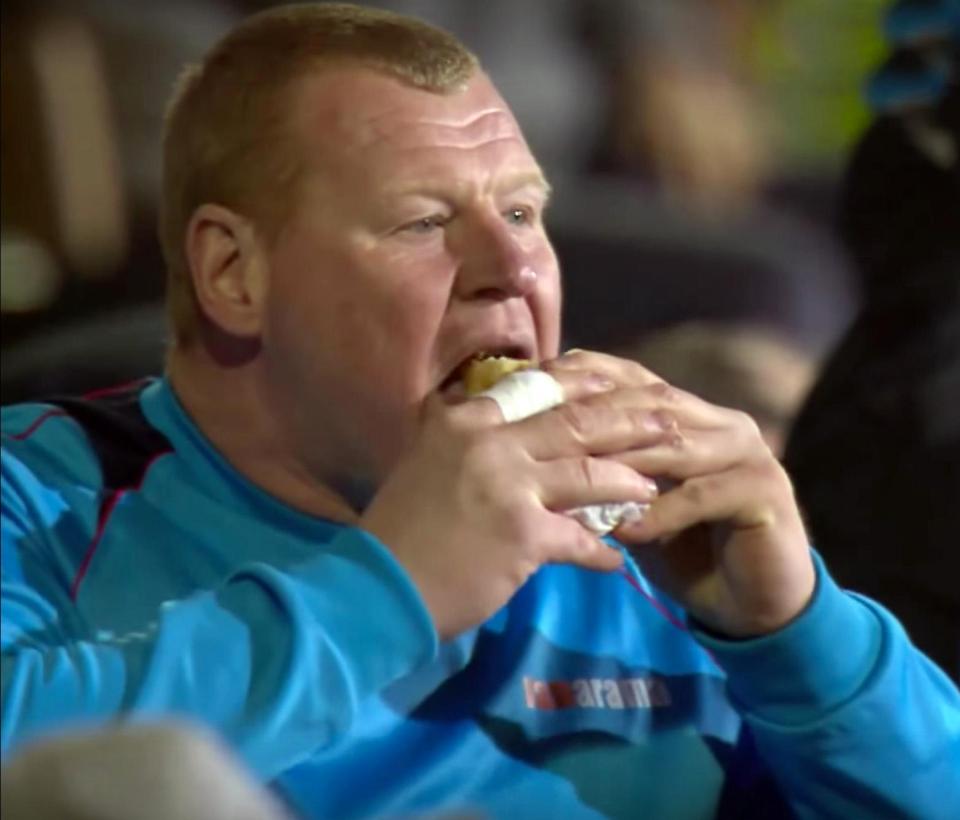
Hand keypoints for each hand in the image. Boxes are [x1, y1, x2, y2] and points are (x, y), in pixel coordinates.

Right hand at [360, 371, 663, 638]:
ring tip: (656, 487)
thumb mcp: (430, 463)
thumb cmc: (402, 528)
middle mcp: (490, 442)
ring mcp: (508, 487)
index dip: (588, 386)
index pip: (541, 390)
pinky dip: (602, 552)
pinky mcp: (522, 535)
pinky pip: (580, 540)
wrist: (376, 585)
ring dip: (630, 482)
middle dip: (631, 420)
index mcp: (466, 419)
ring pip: (589, 475)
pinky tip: (618, 562)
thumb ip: (471, 440)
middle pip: (577, 423)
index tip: (622, 384)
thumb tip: (515, 432)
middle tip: (669, 419)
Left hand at [546, 351, 814, 637]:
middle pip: (651, 405)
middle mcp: (721, 421)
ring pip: (674, 446)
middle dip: (596, 418)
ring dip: (624, 463)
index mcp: (691, 413)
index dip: (584, 379)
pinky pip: (702, 496)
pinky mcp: (764, 490)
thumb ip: (603, 470)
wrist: (750, 604)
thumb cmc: (683, 549)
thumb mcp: (633, 502)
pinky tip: (626, 530)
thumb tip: (536, 449)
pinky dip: (660, 513)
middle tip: (544, 433)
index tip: (534, 389)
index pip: (633, 380)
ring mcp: (747, 452)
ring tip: (577, 480)